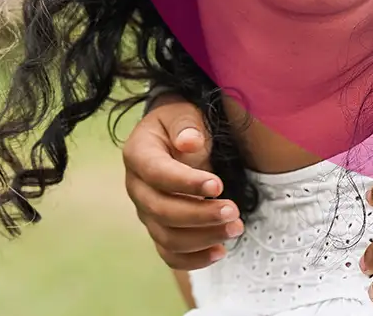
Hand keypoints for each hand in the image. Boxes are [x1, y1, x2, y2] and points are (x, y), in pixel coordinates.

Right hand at [122, 94, 241, 269]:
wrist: (175, 136)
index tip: (218, 185)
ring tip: (236, 228)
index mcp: (138, 154)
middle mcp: (136, 187)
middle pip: (161, 211)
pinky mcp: (159, 229)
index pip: (157, 173)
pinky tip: (221, 251)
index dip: (186, 182)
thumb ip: (186, 125)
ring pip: (167, 237)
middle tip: (234, 211)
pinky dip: (194, 259)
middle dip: (200, 215)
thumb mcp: (183, 113)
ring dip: (203, 238)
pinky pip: (170, 254)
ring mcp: (146, 212)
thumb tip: (189, 143)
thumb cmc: (181, 124)